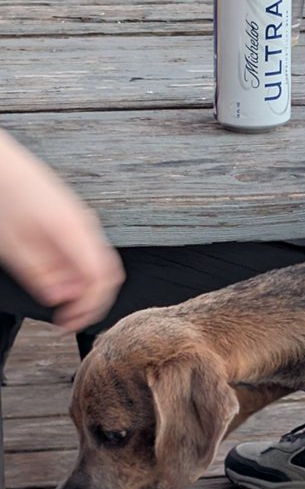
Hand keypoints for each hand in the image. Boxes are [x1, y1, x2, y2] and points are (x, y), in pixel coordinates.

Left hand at [0, 129, 123, 331]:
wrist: (0, 164)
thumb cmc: (3, 196)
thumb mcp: (13, 245)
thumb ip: (40, 274)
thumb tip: (62, 300)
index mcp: (74, 231)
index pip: (102, 279)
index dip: (90, 307)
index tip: (71, 324)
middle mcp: (86, 225)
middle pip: (108, 274)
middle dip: (93, 302)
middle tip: (70, 320)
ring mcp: (82, 221)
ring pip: (99, 264)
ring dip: (85, 289)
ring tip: (62, 304)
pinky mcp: (73, 219)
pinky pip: (87, 253)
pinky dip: (79, 273)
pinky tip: (59, 282)